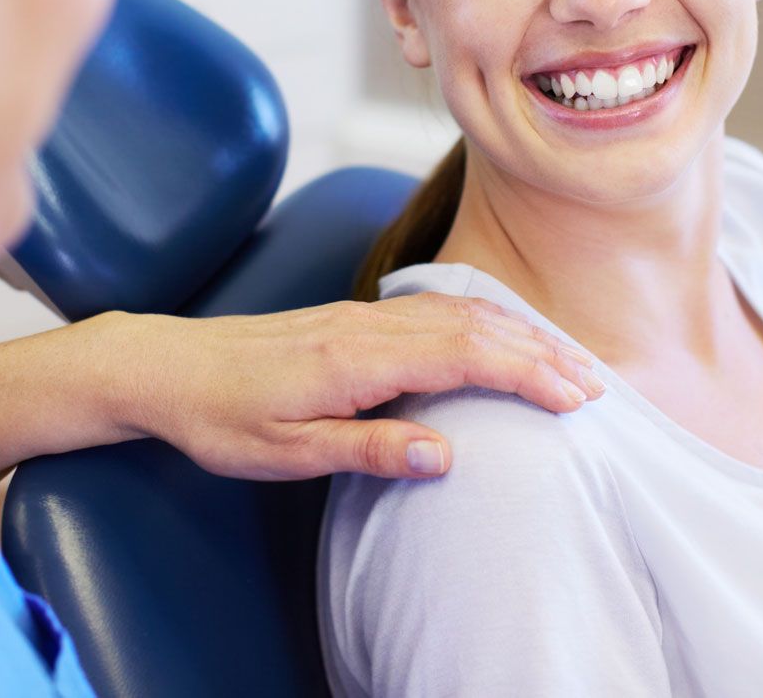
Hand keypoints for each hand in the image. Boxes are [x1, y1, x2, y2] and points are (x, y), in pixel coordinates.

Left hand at [82, 294, 605, 480]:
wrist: (166, 365)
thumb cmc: (220, 417)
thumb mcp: (285, 451)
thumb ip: (366, 449)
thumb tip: (445, 453)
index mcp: (357, 358)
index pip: (465, 355)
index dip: (528, 374)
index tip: (576, 398)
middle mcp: (368, 325)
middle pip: (476, 326)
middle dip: (541, 353)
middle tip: (596, 386)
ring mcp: (363, 315)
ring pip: (460, 311)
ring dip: (519, 333)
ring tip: (567, 361)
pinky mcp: (355, 317)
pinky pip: (435, 308)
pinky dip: (484, 320)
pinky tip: (502, 333)